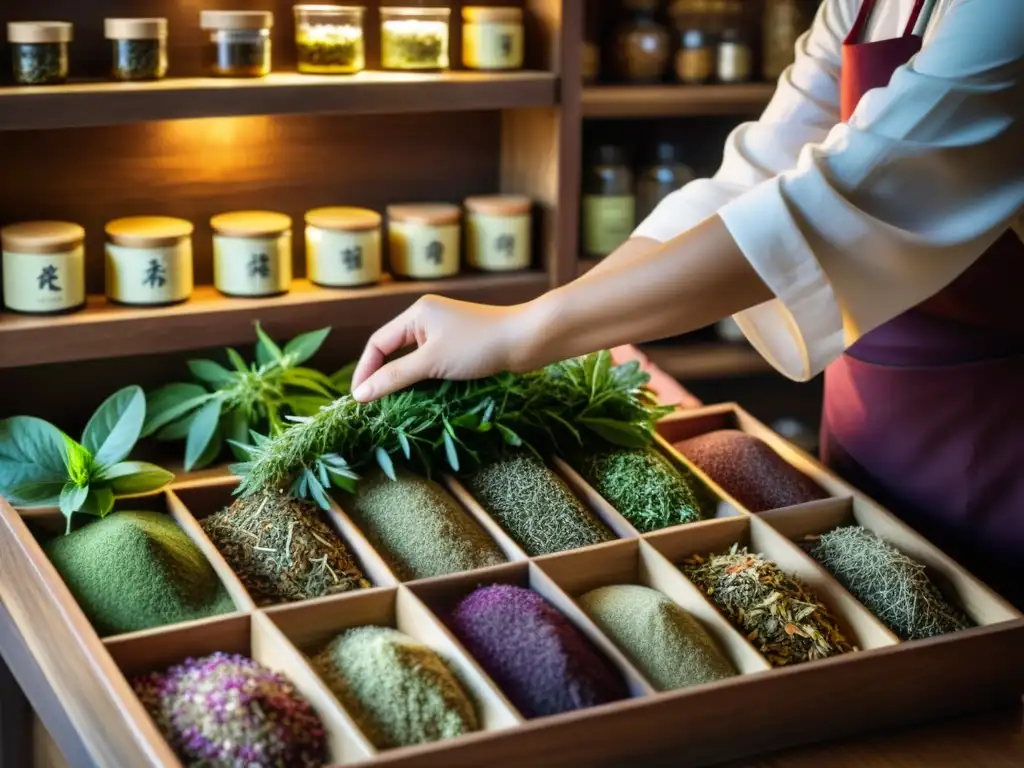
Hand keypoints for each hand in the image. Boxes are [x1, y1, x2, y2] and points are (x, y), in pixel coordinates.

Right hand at [350, 295, 533, 401]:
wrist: (526, 341)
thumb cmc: (479, 346)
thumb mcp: (432, 362)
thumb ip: (395, 377)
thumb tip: (360, 394)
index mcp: (416, 314)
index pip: (378, 343)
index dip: (365, 371)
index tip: (359, 399)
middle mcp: (427, 319)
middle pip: (393, 351)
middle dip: (382, 377)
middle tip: (373, 406)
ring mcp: (445, 333)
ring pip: (413, 360)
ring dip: (404, 382)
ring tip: (393, 406)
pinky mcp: (460, 347)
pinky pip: (431, 364)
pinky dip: (423, 380)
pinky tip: (421, 398)